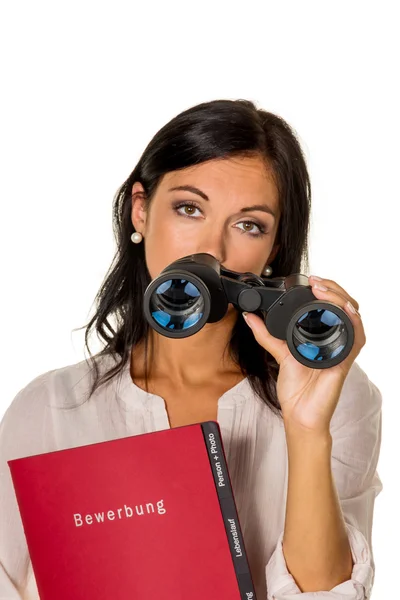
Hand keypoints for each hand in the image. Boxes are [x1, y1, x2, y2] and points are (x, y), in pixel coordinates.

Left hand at [242, 276, 365, 434]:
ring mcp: (341, 350)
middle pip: (346, 306)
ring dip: (342, 300)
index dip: (327, 289)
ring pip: (353, 317)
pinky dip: (353, 324)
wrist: (299, 415)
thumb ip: (265, 335)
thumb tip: (250, 316)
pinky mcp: (344, 362)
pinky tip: (345, 312)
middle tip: (317, 282)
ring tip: (325, 291)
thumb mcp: (279, 355)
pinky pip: (356, 339)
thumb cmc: (296, 390)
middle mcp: (335, 341)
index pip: (333, 305)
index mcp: (323, 336)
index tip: (312, 280)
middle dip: (334, 289)